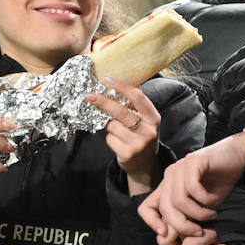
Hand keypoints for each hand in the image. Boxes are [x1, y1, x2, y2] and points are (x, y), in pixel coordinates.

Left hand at [86, 76, 160, 192]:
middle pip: (121, 111)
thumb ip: (137, 104)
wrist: (145, 165)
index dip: (122, 86)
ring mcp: (139, 144)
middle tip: (90, 96)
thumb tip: (125, 79)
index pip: (138, 97)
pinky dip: (110, 138)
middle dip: (104, 101)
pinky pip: (110, 139)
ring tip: (118, 131)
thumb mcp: (146, 120)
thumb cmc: (142, 136)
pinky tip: (118, 142)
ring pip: (112, 126)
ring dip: (110, 126)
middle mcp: (148, 130)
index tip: (107, 79)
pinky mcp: (128, 154)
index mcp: (154, 118)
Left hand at [138, 130, 244, 238]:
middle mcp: (170, 176)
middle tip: (199, 232)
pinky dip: (206, 200)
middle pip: (164, 208)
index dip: (152, 223)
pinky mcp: (193, 161)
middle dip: (181, 226)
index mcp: (168, 186)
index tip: (166, 236)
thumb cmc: (221, 181)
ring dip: (197, 214)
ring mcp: (180, 167)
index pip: (146, 207)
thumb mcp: (201, 205)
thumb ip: (187, 217)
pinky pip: (193, 188)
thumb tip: (175, 236)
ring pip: (178, 201)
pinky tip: (215, 200)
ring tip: (212, 214)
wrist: (240, 157)